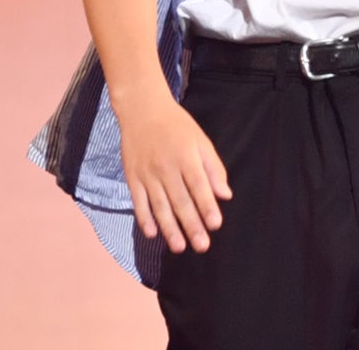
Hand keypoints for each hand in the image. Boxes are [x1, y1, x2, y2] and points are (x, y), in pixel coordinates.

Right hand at [113, 85, 232, 252]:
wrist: (142, 110)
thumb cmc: (177, 126)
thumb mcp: (200, 141)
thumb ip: (214, 168)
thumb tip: (225, 195)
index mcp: (186, 156)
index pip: (199, 186)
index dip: (207, 206)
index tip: (215, 225)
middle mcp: (166, 167)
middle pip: (180, 200)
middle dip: (192, 225)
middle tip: (202, 246)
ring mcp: (147, 173)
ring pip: (160, 206)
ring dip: (170, 229)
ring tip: (180, 247)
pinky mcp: (132, 177)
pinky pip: (138, 202)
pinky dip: (144, 218)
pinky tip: (153, 234)